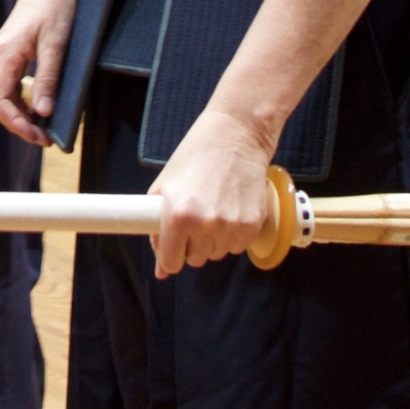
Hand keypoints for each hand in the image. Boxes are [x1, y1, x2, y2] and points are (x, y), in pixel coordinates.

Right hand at [0, 0, 76, 146]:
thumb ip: (47, 77)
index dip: (14, 122)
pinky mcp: (12, 52)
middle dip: (18, 123)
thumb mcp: (56, 42)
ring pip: (4, 93)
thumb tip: (43, 112)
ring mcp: (4, 54)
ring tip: (43, 129)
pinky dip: (23, 101)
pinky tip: (39, 109)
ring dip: (21, 114)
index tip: (37, 136)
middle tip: (44, 139)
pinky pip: (11, 83)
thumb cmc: (55, 4)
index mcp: (4, 54)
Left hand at [146, 104, 284, 278]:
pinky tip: (229, 210)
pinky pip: (237, 247)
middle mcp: (204, 224)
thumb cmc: (194, 157)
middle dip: (191, 245)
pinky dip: (232, 235)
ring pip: (217, 254)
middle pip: (195, 260)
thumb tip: (160, 272)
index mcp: (177, 215)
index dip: (169, 255)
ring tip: (213, 209)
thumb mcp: (164, 187)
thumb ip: (157, 229)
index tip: (173, 245)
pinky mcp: (253, 224)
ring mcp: (231, 226)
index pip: (171, 262)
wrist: (236, 136)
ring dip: (212, 240)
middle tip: (194, 219)